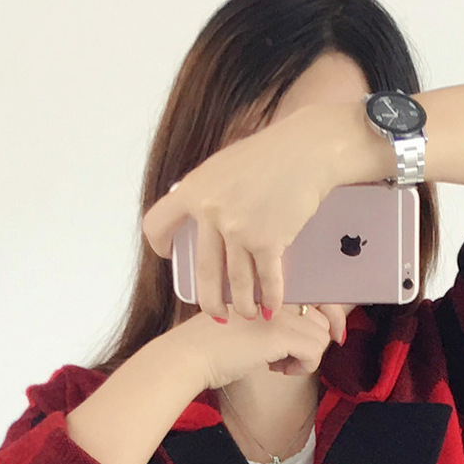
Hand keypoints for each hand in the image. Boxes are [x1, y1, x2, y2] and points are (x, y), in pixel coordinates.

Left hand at [144, 104, 341, 321]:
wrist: (307, 150)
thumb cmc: (271, 153)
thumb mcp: (224, 166)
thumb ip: (209, 192)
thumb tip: (203, 215)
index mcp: (193, 189)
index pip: (157, 224)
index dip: (160, 245)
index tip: (171, 256)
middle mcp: (210, 212)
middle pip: (202, 273)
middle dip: (210, 302)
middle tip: (216, 313)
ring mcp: (238, 228)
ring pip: (236, 284)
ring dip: (243, 306)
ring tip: (248, 314)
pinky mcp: (268, 240)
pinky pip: (267, 281)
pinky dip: (271, 299)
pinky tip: (272, 308)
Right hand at [175, 302, 354, 390]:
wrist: (189, 355)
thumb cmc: (213, 345)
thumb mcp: (247, 323)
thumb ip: (274, 320)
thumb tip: (307, 336)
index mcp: (267, 284)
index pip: (316, 293)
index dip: (331, 317)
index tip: (329, 338)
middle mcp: (276, 290)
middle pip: (324, 316)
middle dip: (313, 344)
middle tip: (287, 359)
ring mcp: (278, 309)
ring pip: (322, 334)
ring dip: (306, 357)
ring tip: (279, 364)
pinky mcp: (279, 332)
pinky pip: (315, 351)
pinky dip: (303, 367)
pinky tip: (279, 370)